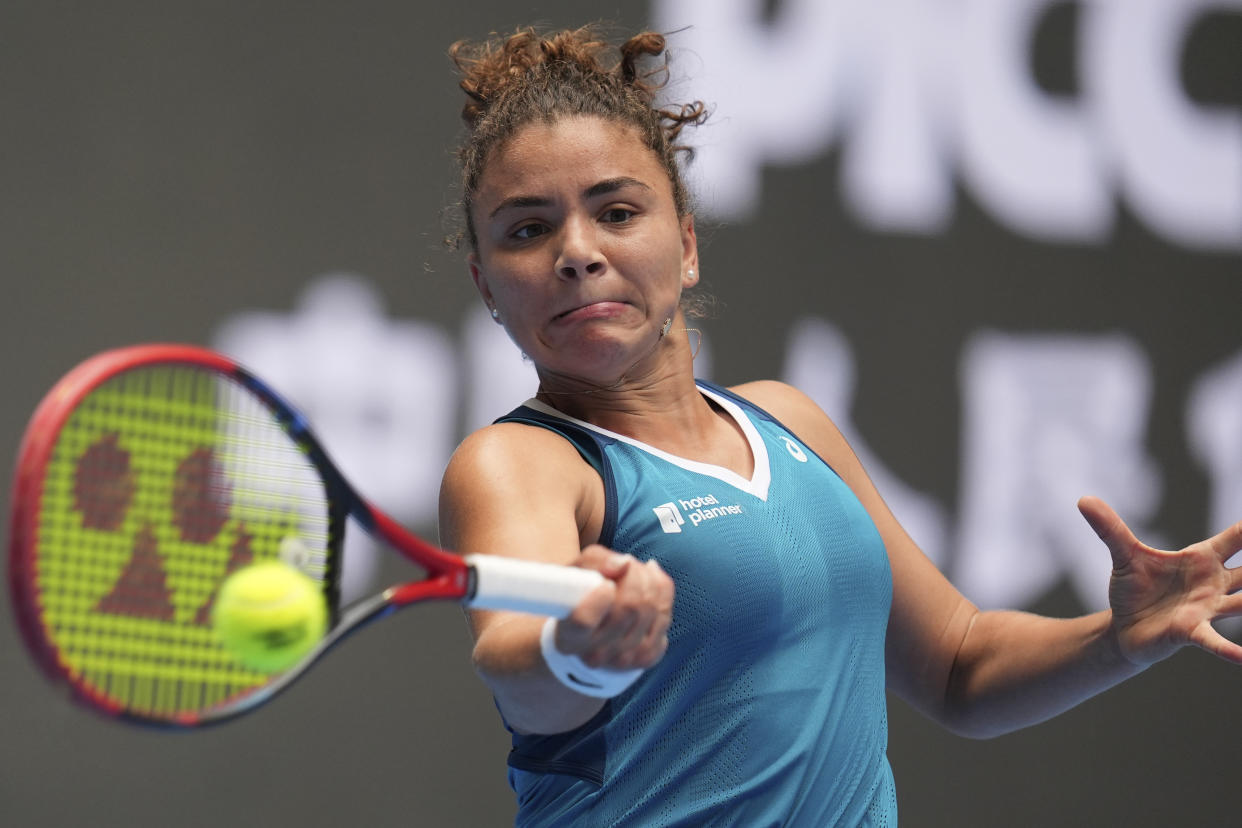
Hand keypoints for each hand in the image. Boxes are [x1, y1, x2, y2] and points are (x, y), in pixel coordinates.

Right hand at [554, 545, 673, 670]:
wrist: (591, 629)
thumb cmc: (582, 593)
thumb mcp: (578, 571)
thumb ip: (595, 562)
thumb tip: (624, 564)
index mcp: (569, 636)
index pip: (585, 620)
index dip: (601, 595)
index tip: (605, 583)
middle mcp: (594, 654)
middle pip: (630, 607)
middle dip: (634, 575)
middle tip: (628, 565)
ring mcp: (622, 660)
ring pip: (652, 609)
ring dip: (649, 581)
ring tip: (637, 574)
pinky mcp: (646, 658)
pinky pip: (665, 616)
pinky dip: (662, 594)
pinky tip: (650, 588)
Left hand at [1079, 495, 1241, 666]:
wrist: (1124, 629)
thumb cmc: (1134, 590)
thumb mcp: (1123, 555)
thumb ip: (1110, 528)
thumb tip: (1082, 499)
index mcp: (1203, 560)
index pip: (1239, 538)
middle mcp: (1215, 584)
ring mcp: (1208, 609)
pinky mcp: (1192, 632)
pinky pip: (1216, 641)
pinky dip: (1230, 650)